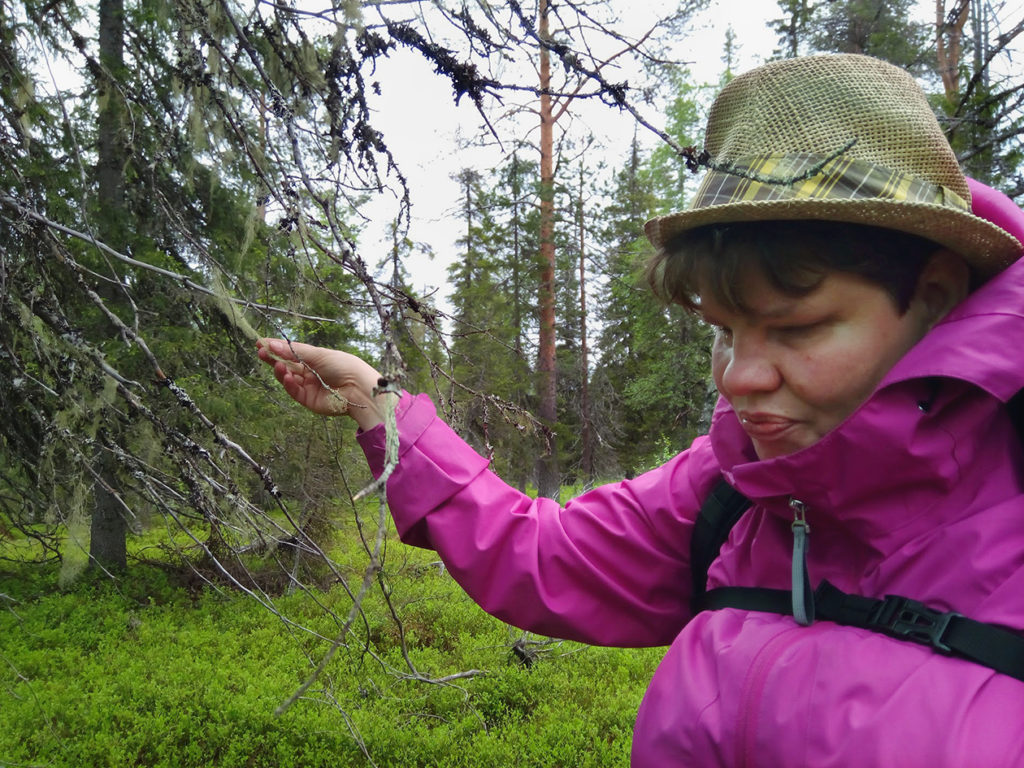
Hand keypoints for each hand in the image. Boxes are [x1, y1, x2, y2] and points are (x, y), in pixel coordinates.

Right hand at [257, 338, 389, 430]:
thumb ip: (293, 351)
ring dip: (280, 371)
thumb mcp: (317, 354)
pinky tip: (287, 377)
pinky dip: (288, 384)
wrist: (358, 387)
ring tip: (277, 365)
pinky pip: (294, 391)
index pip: (290, 352)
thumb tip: (270, 343)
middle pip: (286, 365)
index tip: (260, 343)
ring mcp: (307, 386)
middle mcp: (309, 372)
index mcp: (313, 358)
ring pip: (287, 378)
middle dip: (273, 358)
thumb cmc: (342, 365)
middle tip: (260, 352)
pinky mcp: (308, 399)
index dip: (275, 348)